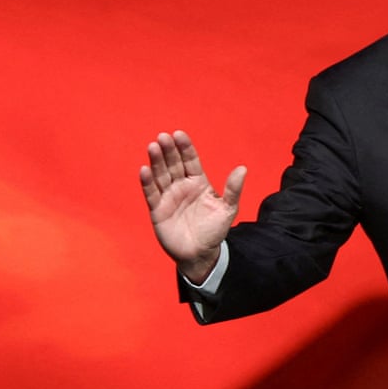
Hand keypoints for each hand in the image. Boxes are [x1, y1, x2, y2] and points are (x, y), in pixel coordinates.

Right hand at [140, 130, 245, 283]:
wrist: (200, 254)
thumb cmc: (214, 231)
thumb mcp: (228, 209)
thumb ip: (233, 189)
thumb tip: (242, 168)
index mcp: (198, 182)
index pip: (190, 160)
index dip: (184, 147)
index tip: (179, 134)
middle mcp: (181, 186)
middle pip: (173, 164)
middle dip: (168, 150)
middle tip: (163, 137)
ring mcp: (168, 197)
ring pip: (161, 175)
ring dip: (156, 161)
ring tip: (153, 146)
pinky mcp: (158, 210)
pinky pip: (151, 193)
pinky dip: (147, 182)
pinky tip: (144, 169)